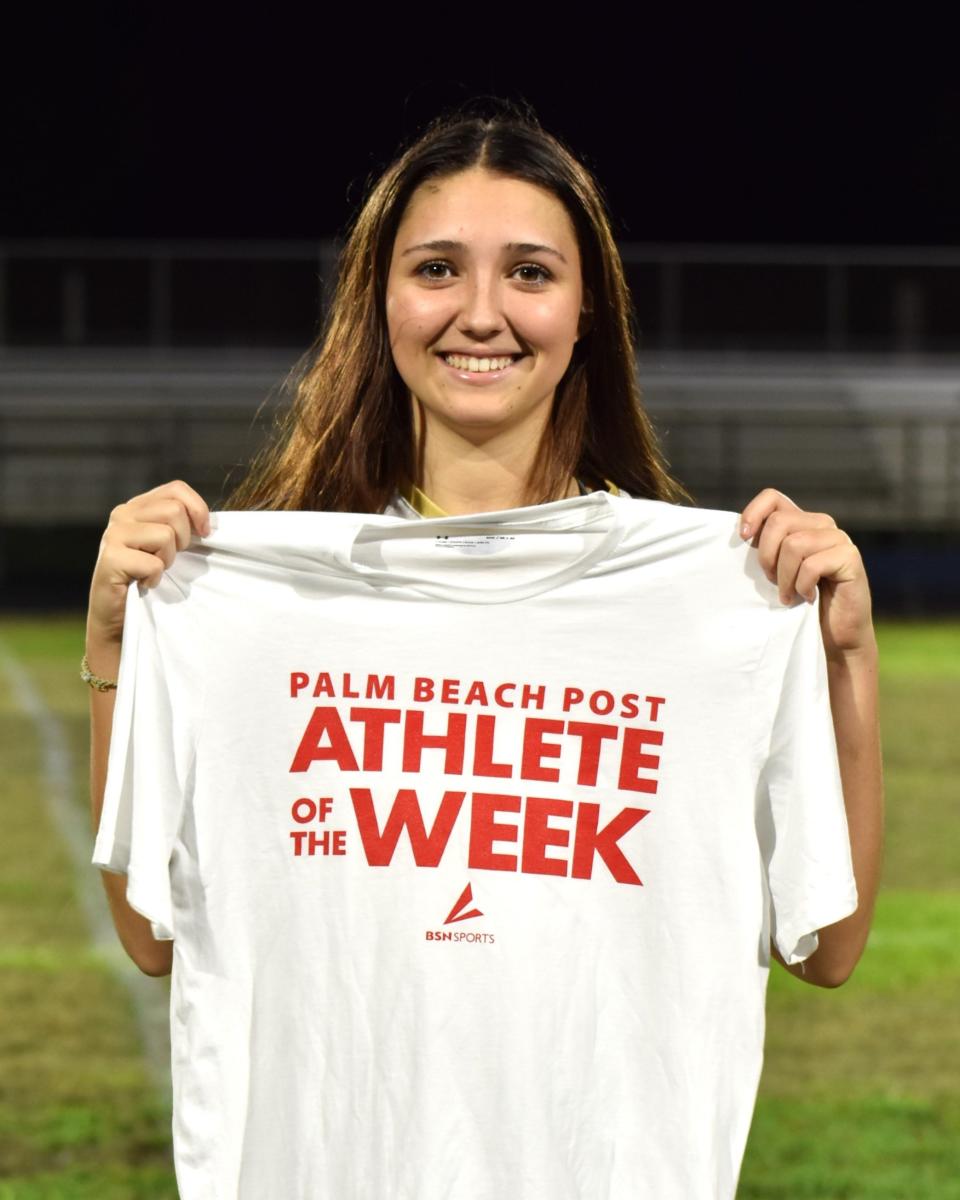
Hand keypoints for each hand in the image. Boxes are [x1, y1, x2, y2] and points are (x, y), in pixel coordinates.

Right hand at [87, 480, 210, 645]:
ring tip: (152, 570)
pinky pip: (154, 564)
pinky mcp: (110, 559)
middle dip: (182, 540)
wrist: (117, 616)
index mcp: (138, 506)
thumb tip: (211, 523)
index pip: (176, 489)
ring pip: (166, 535)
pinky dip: (155, 578)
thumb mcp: (167, 545)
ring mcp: (114, 535)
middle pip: (174, 511)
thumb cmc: (147, 578)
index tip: (204, 534)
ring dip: (167, 561)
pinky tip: (142, 583)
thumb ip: (181, 526)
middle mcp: (122, 514)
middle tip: (168, 559)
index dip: (197, 509)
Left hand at [739, 488, 874, 659]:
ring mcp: (838, 539)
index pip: (772, 498)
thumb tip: (740, 532)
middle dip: (767, 556)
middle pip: (778, 522)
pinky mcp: (850, 557)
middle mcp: (822, 524)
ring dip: (785, 577)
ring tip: (789, 594)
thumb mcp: (776, 570)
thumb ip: (765, 547)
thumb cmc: (801, 602)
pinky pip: (811, 565)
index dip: (753, 513)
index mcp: (801, 522)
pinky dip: (802, 586)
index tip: (743, 539)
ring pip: (794, 544)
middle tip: (773, 581)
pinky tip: (809, 597)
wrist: (836, 634)